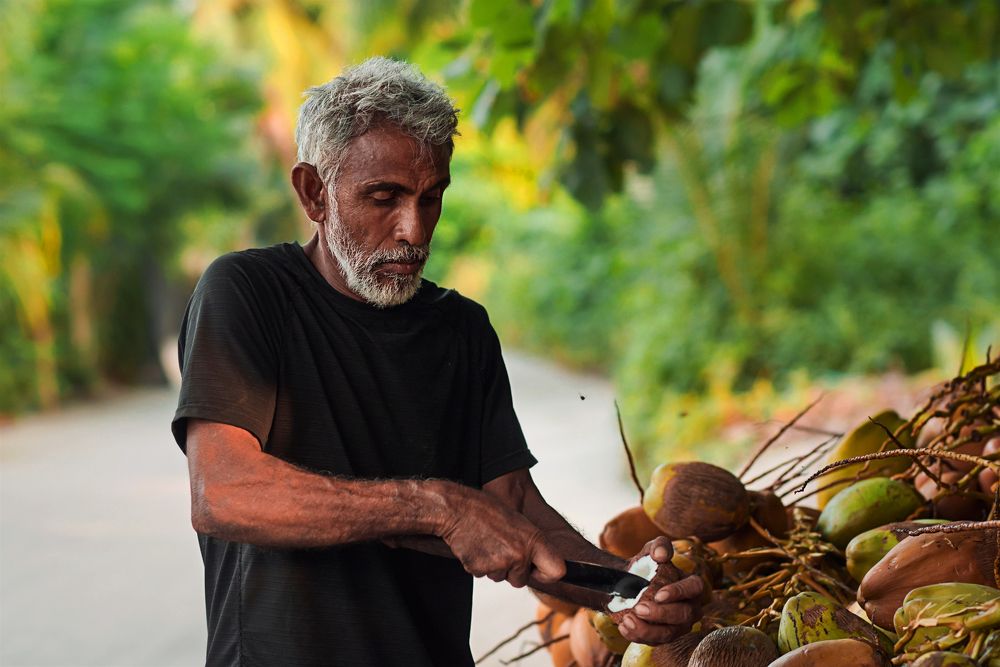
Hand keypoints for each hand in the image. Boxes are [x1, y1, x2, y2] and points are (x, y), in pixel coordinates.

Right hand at [438, 485, 564, 588]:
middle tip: (501, 549)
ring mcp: (500, 564)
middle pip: (521, 580)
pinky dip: (479, 564)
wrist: (457, 510)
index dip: (546, 574)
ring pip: (501, 578)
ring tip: (487, 543)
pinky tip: (477, 546)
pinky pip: (483, 574)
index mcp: (533, 540)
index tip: (538, 571)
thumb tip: (537, 560)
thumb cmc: (485, 510)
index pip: (556, 570)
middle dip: (512, 571)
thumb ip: (530, 543)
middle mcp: (519, 554)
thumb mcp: (518, 522)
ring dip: (494, 566)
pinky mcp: (481, 569)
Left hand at [611, 537, 703, 644]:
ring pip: (669, 634)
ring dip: (648, 629)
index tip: (658, 594)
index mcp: (692, 585)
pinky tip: (624, 626)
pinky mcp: (663, 637)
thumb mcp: (651, 549)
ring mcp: (678, 626)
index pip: (695, 588)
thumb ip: (659, 546)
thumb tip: (661, 555)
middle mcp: (690, 608)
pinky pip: (653, 641)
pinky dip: (637, 636)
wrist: (628, 583)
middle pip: (683, 615)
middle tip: (639, 608)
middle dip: (662, 614)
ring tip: (628, 620)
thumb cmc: (646, 565)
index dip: (679, 593)